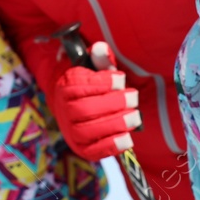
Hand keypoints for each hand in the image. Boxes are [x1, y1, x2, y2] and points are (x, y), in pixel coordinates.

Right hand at [52, 42, 142, 160]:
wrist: (73, 106)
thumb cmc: (90, 84)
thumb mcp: (94, 67)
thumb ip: (100, 59)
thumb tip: (101, 48)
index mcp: (66, 86)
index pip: (79, 85)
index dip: (102, 83)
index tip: (121, 79)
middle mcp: (63, 110)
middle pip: (85, 110)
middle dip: (113, 104)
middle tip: (134, 98)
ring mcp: (70, 131)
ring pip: (88, 131)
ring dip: (114, 124)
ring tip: (135, 117)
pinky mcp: (80, 148)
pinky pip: (92, 151)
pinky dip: (110, 146)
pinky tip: (128, 138)